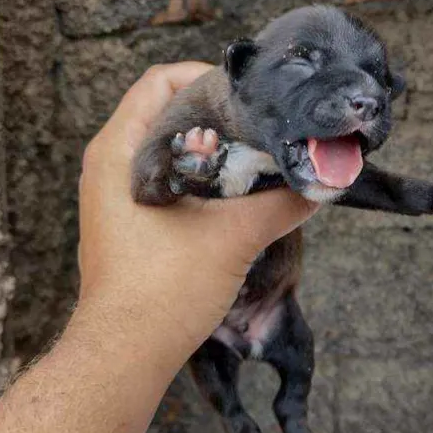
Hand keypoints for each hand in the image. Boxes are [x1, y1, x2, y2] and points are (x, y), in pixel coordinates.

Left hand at [73, 63, 317, 368]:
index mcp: (119, 150)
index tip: (249, 97)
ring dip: (208, 150)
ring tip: (252, 159)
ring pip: (166, 150)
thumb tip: (325, 183)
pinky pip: (164, 181)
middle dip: (215, 115)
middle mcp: (108, 166)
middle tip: (260, 127)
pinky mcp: (125, 224)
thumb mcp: (234, 238)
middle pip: (165, 112)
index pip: (160, 81)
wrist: (124, 355)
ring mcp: (113, 197)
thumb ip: (282, 203)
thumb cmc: (164, 290)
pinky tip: (233, 196)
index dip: (208, 77)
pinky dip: (198, 179)